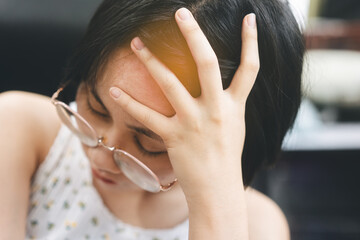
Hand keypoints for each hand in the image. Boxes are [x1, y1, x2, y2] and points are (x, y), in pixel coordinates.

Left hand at [110, 8, 258, 237]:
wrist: (218, 190)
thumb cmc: (226, 159)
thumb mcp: (234, 127)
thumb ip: (227, 104)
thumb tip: (221, 87)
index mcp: (234, 106)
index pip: (250, 68)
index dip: (252, 42)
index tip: (249, 18)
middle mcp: (216, 109)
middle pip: (207, 63)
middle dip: (194, 34)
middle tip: (180, 13)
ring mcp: (194, 122)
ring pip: (170, 83)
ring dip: (151, 60)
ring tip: (136, 42)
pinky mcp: (174, 136)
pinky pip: (147, 116)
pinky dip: (129, 101)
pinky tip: (113, 89)